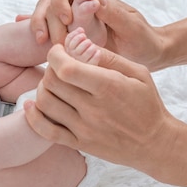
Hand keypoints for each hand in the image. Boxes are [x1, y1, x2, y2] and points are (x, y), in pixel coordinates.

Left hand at [24, 42, 175, 174]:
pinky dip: (33, 117)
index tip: (59, 51)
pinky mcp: (79, 144)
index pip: (66, 68)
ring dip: (42, 89)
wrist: (155, 144)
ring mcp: (84, 129)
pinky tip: (31, 106)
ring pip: (45, 104)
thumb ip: (109, 57)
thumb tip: (81, 42)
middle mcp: (93, 109)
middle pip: (52, 83)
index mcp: (108, 87)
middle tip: (57, 67)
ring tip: (51, 84)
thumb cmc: (147, 104)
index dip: (55, 55)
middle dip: (50, 69)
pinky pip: (46, 131)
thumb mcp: (138, 73)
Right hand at [30, 0, 165, 70]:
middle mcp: (77, 9)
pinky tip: (40, 46)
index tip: (68, 20)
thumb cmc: (142, 39)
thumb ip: (113, 13)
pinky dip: (38, 36)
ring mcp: (70, 25)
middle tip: (58, 41)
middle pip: (49, 2)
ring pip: (44, 17)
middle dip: (49, 19)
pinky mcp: (66, 41)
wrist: (145, 57)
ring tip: (46, 46)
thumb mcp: (132, 26)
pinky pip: (45, 33)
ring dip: (41, 29)